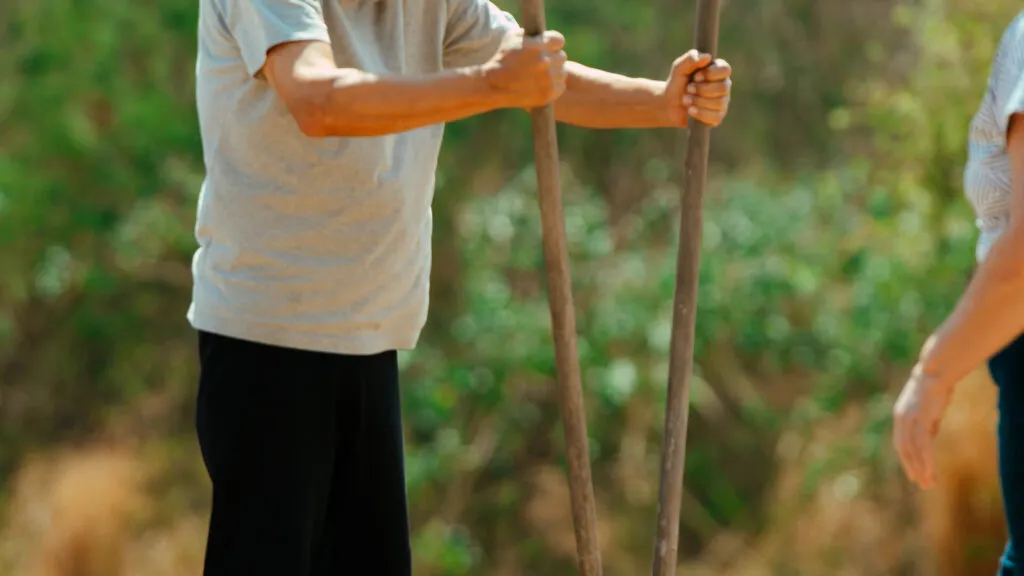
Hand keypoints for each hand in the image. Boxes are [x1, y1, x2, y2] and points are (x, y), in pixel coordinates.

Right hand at [483, 30, 567, 108]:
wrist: (494, 85)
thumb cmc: (502, 59)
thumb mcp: (513, 38)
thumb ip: (530, 34)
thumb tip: (541, 34)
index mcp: (540, 45)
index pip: (559, 40)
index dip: (553, 44)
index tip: (547, 49)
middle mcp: (546, 61)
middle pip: (561, 57)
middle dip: (552, 59)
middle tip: (540, 65)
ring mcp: (549, 78)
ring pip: (562, 72)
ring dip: (554, 73)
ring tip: (539, 76)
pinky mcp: (549, 93)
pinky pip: (560, 86)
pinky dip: (553, 87)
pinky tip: (541, 86)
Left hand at [664, 49, 731, 126]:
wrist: (669, 103)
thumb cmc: (677, 82)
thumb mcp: (679, 68)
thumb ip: (691, 58)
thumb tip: (707, 57)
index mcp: (718, 71)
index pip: (725, 69)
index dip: (711, 74)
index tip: (696, 76)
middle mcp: (723, 86)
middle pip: (723, 87)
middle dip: (702, 89)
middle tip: (688, 89)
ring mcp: (722, 102)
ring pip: (719, 102)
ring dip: (698, 101)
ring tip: (685, 99)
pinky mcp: (717, 117)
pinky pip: (715, 117)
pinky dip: (700, 113)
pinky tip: (690, 110)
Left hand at [892, 362, 955, 489]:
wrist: (935, 372)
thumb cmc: (934, 389)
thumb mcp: (928, 410)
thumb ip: (926, 424)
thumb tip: (929, 438)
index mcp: (900, 417)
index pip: (901, 444)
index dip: (907, 460)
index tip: (914, 474)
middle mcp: (901, 420)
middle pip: (904, 451)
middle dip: (912, 469)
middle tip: (920, 485)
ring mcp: (909, 420)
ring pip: (913, 451)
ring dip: (921, 469)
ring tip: (928, 484)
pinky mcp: (920, 420)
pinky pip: (922, 445)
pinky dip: (925, 460)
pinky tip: (930, 472)